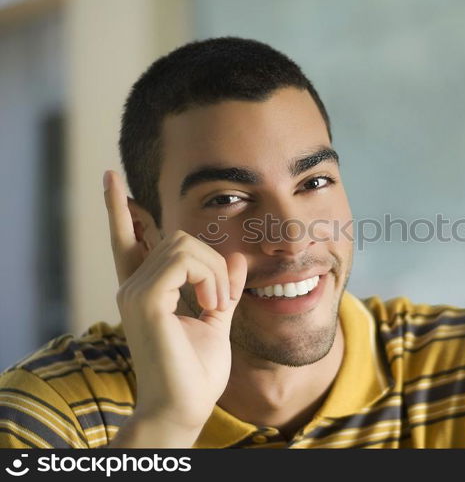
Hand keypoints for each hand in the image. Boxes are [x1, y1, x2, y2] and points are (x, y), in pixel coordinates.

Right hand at [102, 170, 246, 445]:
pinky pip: (186, 261)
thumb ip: (220, 287)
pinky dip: (209, 279)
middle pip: (178, 238)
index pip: (127, 239)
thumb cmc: (196, 372)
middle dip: (212, 261)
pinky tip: (211, 306)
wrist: (185, 407)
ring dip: (214, 273)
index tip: (110, 178)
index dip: (120, 208)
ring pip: (185, 245)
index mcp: (145, 290)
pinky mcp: (145, 300)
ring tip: (216, 306)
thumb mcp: (215, 320)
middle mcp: (133, 286)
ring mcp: (135, 292)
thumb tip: (233, 256)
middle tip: (222, 300)